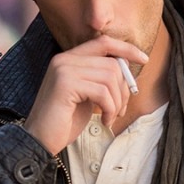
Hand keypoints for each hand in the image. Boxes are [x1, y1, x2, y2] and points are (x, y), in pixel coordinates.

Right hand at [23, 35, 148, 154]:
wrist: (39, 141)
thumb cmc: (64, 122)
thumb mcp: (86, 96)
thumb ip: (101, 80)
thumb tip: (129, 71)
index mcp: (68, 59)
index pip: (103, 42)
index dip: (126, 48)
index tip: (144, 59)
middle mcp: (64, 59)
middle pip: (111, 63)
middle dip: (124, 89)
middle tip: (120, 110)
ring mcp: (63, 70)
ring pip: (110, 77)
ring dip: (117, 102)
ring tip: (110, 118)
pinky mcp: (65, 85)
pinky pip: (103, 92)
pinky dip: (110, 109)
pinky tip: (104, 121)